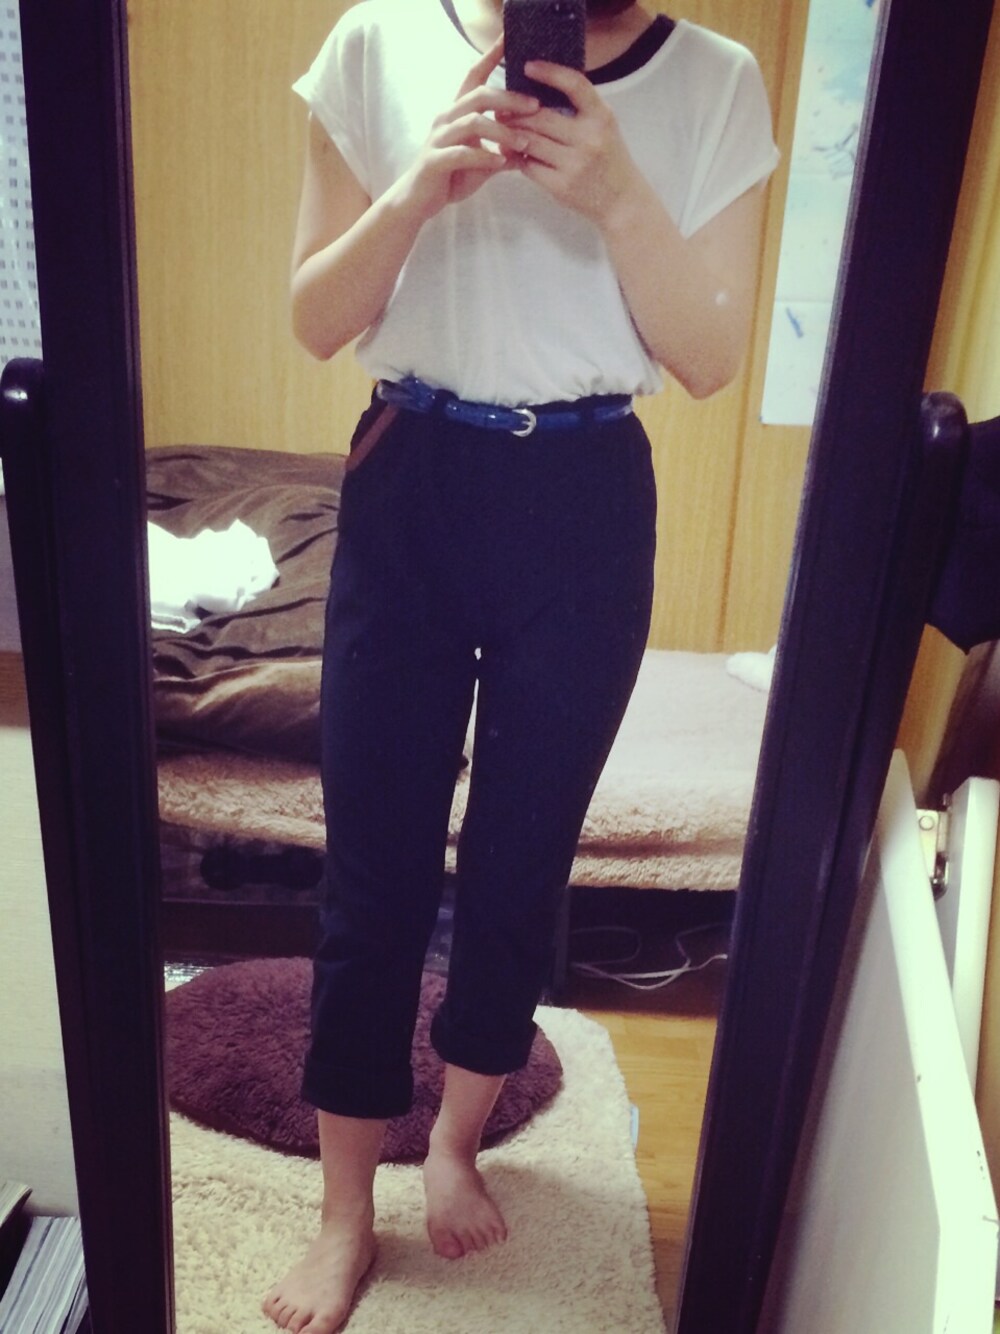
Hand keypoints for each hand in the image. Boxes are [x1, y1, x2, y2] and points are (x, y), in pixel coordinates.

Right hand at [402, 39, 538, 218]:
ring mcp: (439, 138)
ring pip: (474, 122)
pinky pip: (462, 153)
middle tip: (535, 106)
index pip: (474, 76)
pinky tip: (501, 163)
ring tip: (524, 143)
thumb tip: (530, 147)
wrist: (418, 201)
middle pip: (480, 95)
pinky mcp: (435, 160)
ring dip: (503, 131)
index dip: (490, 56)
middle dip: (510, 98)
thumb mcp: (483, 163)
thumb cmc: (450, 177)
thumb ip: (503, 151)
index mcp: (457, 112)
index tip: (508, 38)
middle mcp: (447, 118)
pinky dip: (485, 156)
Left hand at [507, 61, 642, 225]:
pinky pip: (529, 166)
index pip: (574, 85)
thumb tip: (541, 87)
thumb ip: (581, 108)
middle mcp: (589, 138)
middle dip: (516, 111)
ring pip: (530, 141)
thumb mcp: (603, 127)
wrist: (622, 202)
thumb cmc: (609, 159)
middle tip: (501, 108)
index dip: (550, 72)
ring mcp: (574, 164)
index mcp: (601, 117)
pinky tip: (510, 152)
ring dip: (511, 133)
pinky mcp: (561, 186)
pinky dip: (516, 157)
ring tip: (502, 128)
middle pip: (541, 116)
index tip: (528, 66)